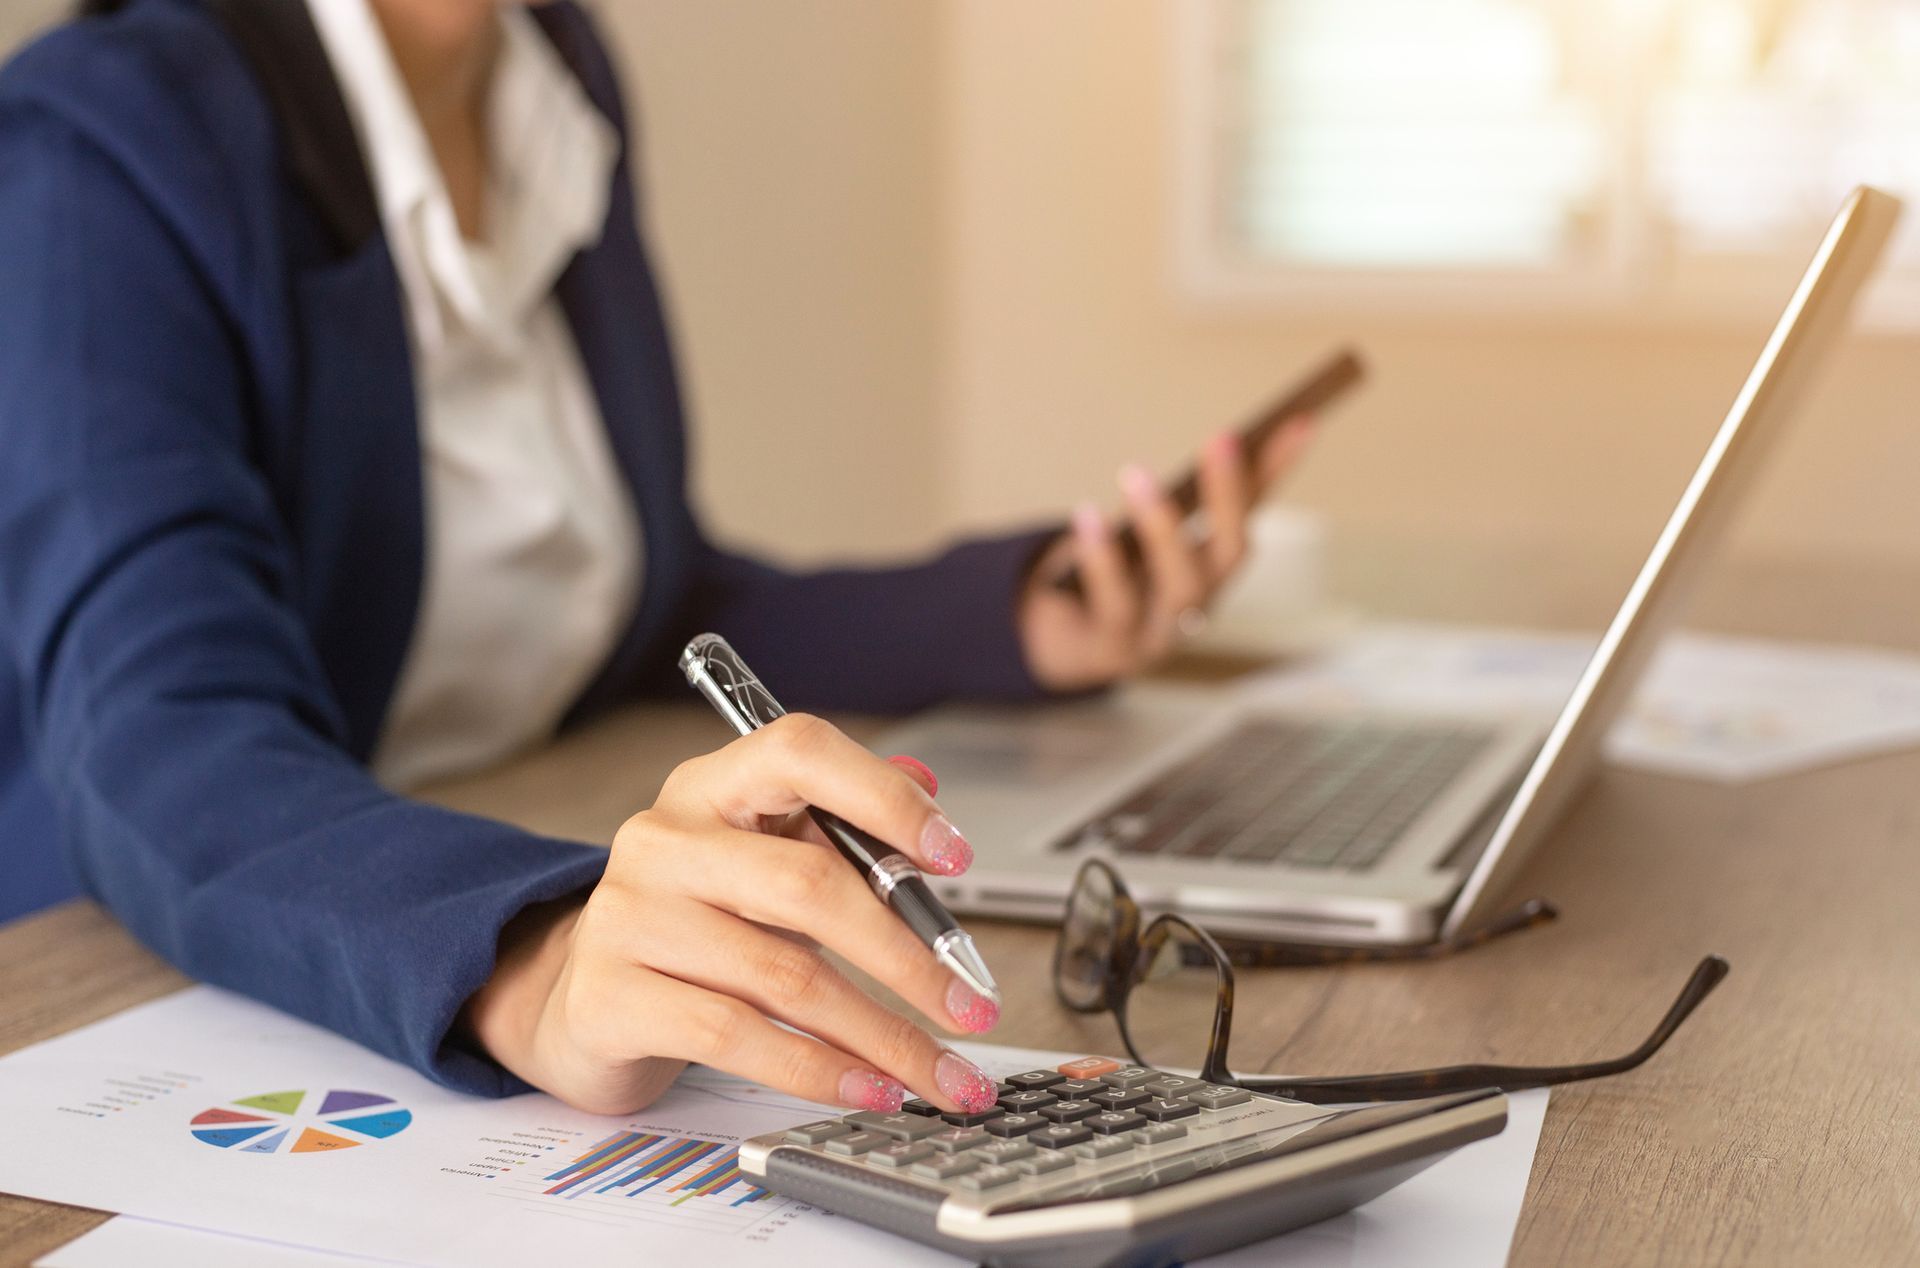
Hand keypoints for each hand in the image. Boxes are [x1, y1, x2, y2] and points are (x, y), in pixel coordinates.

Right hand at [462, 718, 1001, 1116]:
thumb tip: (927, 786)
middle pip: (808, 885)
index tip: (954, 856)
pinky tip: (867, 1088)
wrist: (582, 997)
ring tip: (938, 1073)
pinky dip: (820, 1071)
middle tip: (971, 1003)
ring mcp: (630, 917)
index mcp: (712, 787)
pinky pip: (739, 1037)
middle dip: (908, 955)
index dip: (884, 796)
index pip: (800, 753)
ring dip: (882, 1035)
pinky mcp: (613, 997)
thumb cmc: (696, 923)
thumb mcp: (764, 861)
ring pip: (785, 977)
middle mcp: (664, 839)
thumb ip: (840, 826)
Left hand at [1017, 418, 1316, 691]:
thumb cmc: (1118, 577)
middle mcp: (1200, 604)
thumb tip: (1235, 435)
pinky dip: (1102, 562)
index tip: (1299, 419)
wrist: (1066, 649)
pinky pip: (1115, 606)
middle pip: (1229, 555)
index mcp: (1214, 570)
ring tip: (1136, 473)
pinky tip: (1088, 517)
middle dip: (1230, 496)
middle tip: (1223, 438)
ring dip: (1163, 528)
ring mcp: (1162, 632)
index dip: (1278, 470)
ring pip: (1179, 586)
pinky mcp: (1114, 648)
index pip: (1256, 510)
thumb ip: (1184, 497)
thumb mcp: (1152, 532)